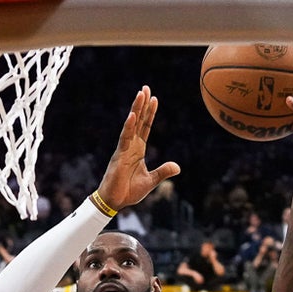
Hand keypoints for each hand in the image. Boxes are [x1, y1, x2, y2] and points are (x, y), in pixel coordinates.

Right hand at [94, 87, 180, 211]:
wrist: (115, 202)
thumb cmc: (128, 191)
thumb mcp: (151, 180)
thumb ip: (163, 171)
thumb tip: (178, 167)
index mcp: (138, 150)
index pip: (145, 127)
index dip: (150, 113)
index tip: (154, 98)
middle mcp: (130, 146)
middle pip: (138, 121)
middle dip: (142, 104)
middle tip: (145, 87)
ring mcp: (124, 149)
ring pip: (131, 125)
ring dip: (136, 109)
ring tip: (140, 94)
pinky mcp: (119, 156)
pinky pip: (124, 138)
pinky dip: (128, 127)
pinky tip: (133, 115)